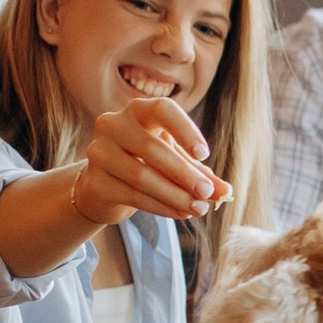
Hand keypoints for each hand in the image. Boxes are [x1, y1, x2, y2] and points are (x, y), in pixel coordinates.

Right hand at [74, 93, 228, 226]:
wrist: (106, 186)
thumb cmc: (148, 164)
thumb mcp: (175, 162)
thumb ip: (201, 174)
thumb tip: (227, 192)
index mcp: (138, 111)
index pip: (162, 109)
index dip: (184, 129)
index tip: (204, 154)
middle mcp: (113, 124)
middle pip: (151, 148)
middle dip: (184, 174)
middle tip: (207, 193)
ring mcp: (99, 152)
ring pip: (141, 175)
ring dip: (175, 195)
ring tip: (198, 208)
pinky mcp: (95, 182)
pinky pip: (132, 195)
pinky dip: (161, 207)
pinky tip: (180, 213)